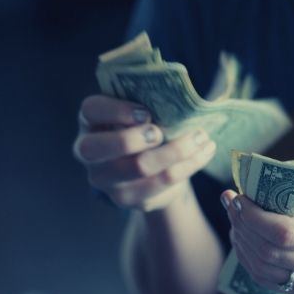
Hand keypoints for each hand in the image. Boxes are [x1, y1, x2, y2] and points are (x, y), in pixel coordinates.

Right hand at [73, 95, 215, 210]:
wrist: (150, 169)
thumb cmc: (145, 127)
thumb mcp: (141, 111)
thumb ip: (151, 101)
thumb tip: (183, 94)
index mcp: (91, 122)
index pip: (91, 110)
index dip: (116, 110)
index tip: (145, 112)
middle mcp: (89, 152)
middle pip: (99, 148)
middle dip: (133, 138)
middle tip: (161, 132)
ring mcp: (106, 180)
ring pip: (138, 167)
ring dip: (176, 150)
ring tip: (201, 137)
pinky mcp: (128, 198)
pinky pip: (162, 182)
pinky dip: (189, 165)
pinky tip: (205, 151)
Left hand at [221, 187, 293, 293]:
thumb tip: (255, 180)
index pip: (285, 233)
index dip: (253, 216)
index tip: (239, 196)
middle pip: (270, 253)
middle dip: (242, 225)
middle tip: (230, 201)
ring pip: (264, 270)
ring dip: (241, 242)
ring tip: (234, 217)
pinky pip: (269, 281)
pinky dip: (250, 258)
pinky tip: (244, 237)